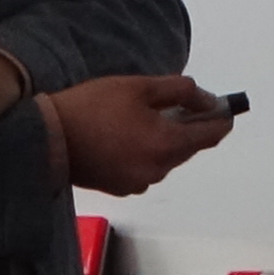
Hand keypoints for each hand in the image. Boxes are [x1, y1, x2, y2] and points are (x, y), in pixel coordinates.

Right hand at [46, 73, 237, 199]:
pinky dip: (147, 150)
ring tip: (148, 115)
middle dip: (190, 126)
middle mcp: (159, 170)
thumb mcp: (139, 87)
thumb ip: (179, 90)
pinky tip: (129, 133)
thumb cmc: (93, 107)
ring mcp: (139, 182)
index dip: (221, 119)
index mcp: (167, 145)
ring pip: (166, 158)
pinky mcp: (121, 187)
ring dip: (166, 139)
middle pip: (188, 148)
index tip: (227, 107)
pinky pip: (147, 166)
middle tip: (182, 103)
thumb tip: (206, 98)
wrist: (46, 137)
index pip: (210, 135)